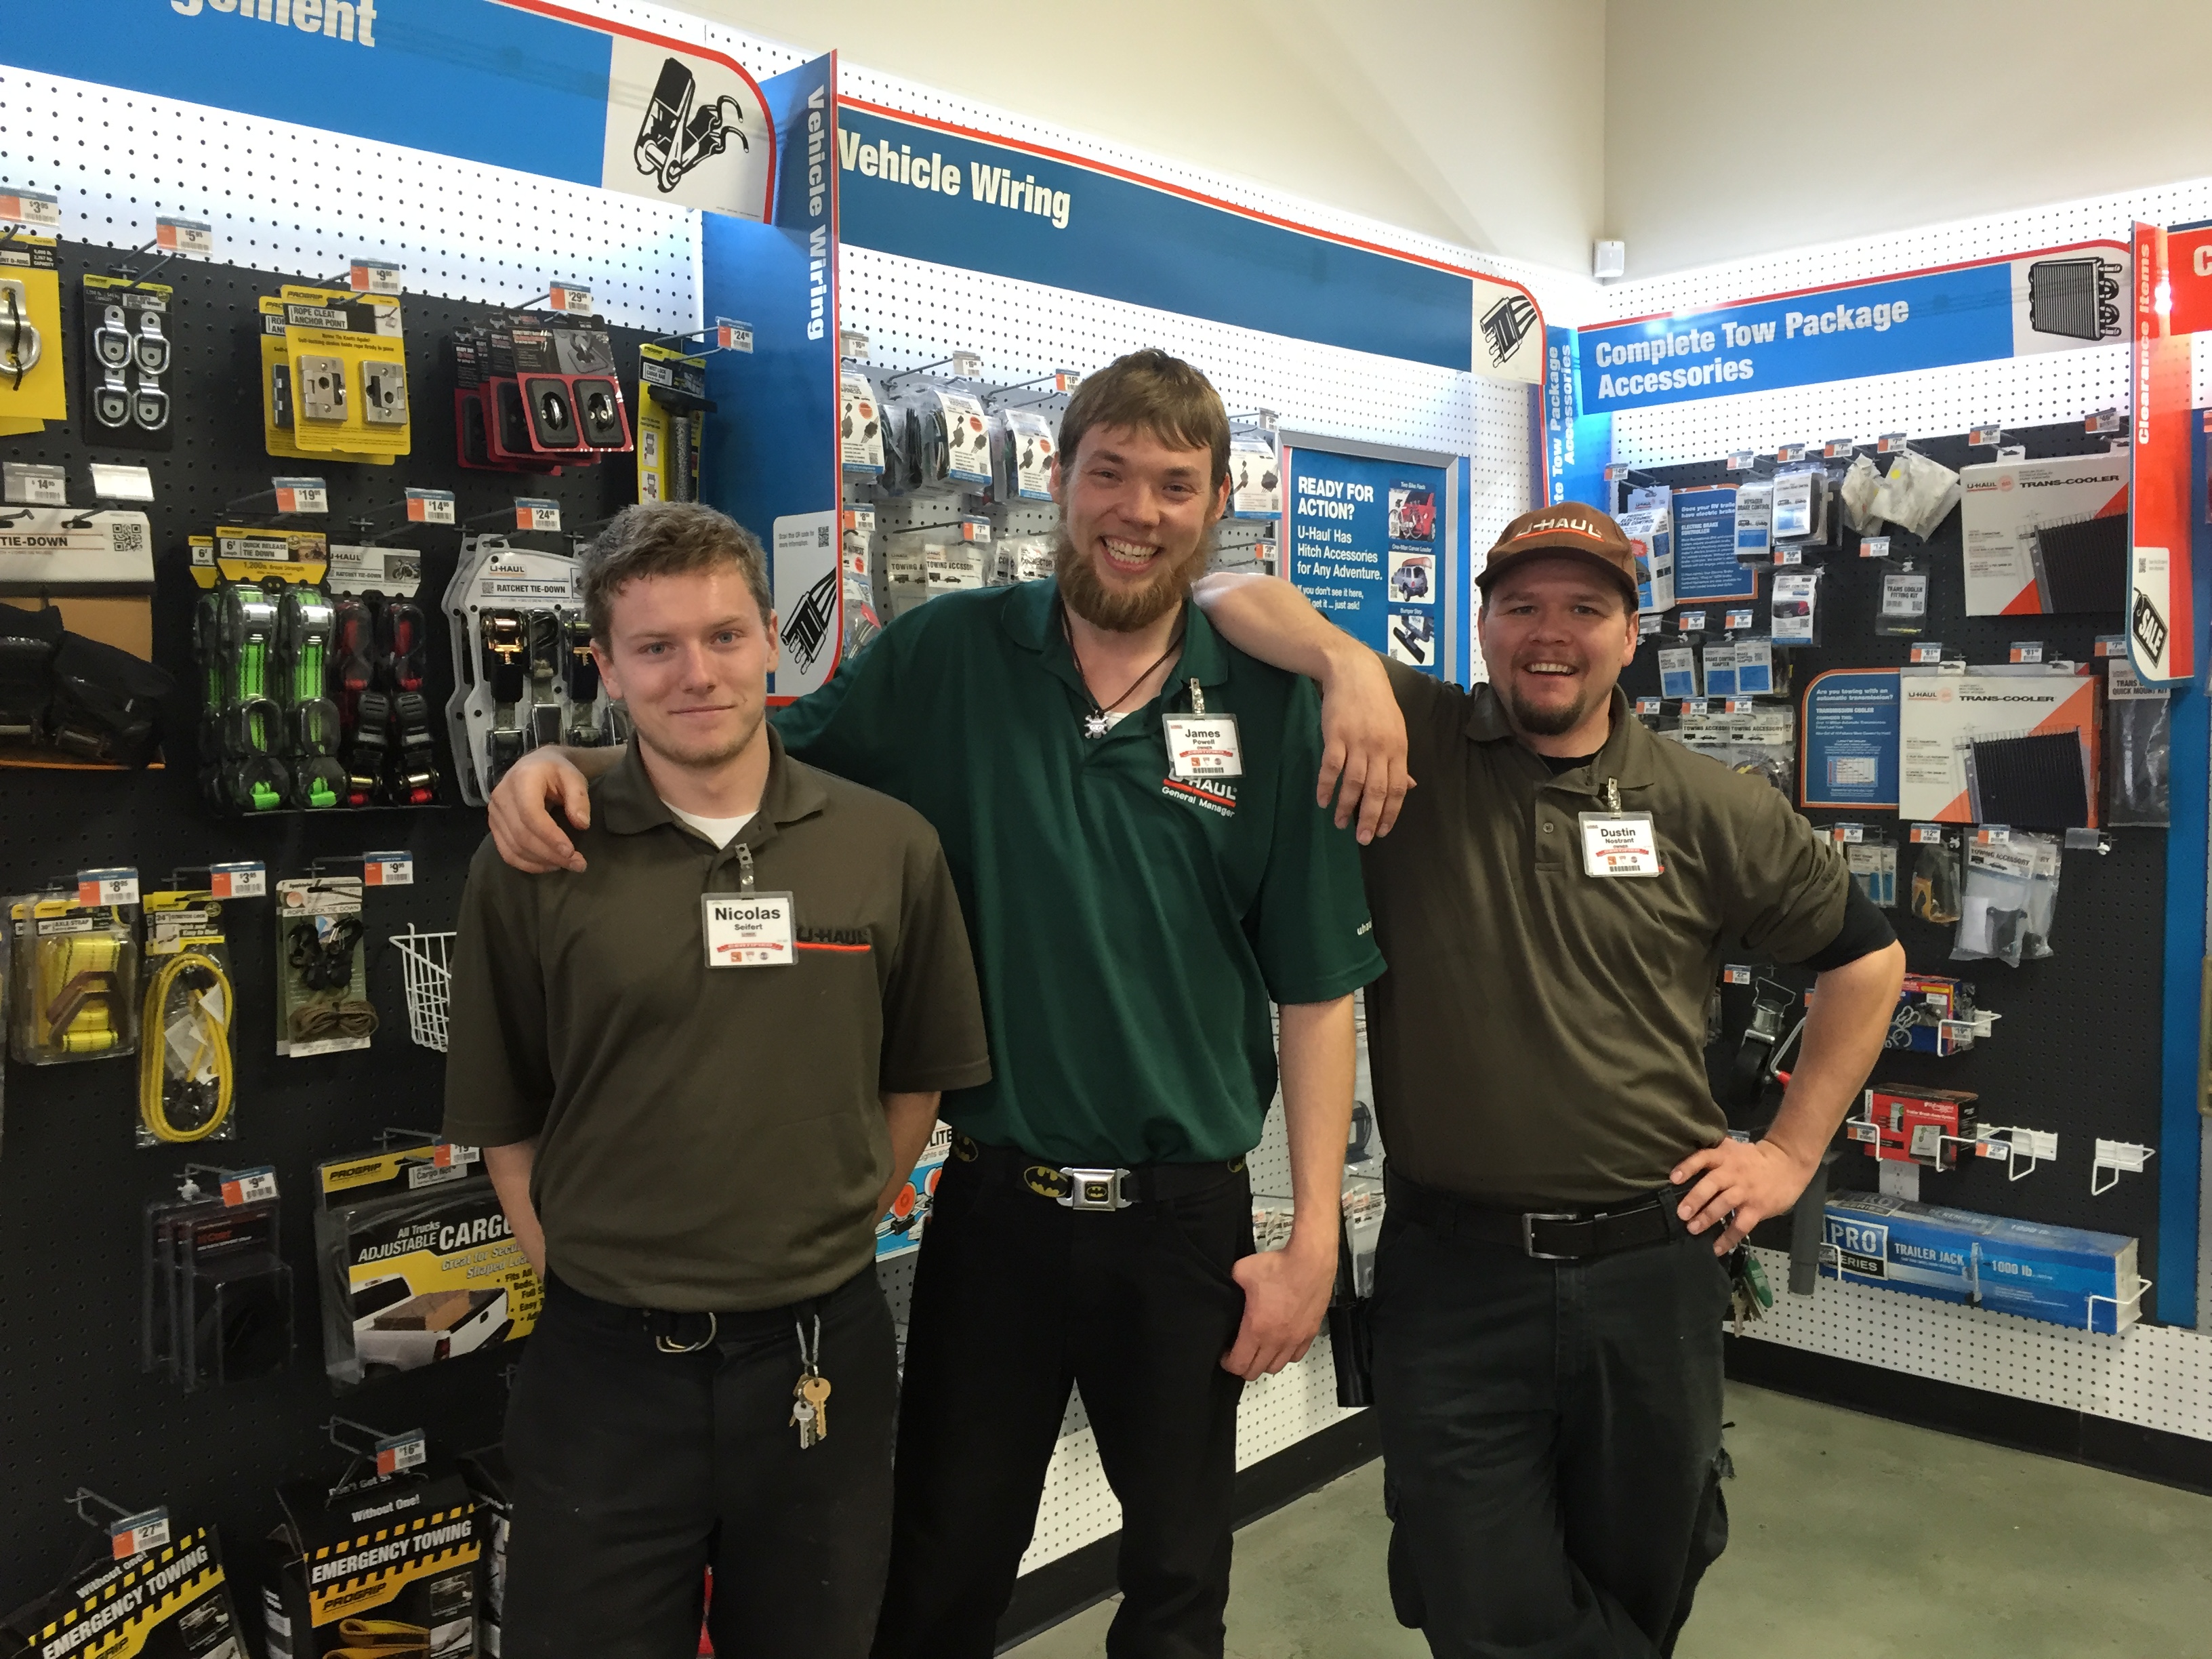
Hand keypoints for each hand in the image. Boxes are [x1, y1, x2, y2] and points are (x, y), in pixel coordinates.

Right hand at [488, 749, 592, 872]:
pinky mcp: (494, 826)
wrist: (536, 765)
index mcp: (521, 779)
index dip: (550, 836)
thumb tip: (582, 824)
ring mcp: (494, 813)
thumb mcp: (574, 777)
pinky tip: (548, 865)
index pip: (531, 814)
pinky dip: (527, 864)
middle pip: (522, 834)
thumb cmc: (557, 771)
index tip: (571, 852)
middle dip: (550, 854)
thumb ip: (579, 798)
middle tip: (578, 864)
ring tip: (567, 865)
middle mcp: (501, 796)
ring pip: (514, 847)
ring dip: (541, 862)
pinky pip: (507, 852)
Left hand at [1222, 1243, 1335, 1379]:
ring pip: (1276, 1367)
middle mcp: (1276, 1340)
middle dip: (1244, 1366)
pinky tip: (1280, 1344)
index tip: (1225, 1355)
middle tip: (1239, 1355)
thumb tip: (1227, 1284)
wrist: (1310, 1262)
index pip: (1238, 1364)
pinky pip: (1296, 1356)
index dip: (1228, 1363)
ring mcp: (1295, 1339)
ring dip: (1264, 1363)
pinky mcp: (1309, 1333)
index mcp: (1256, 1329)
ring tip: (1259, 1351)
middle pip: (1255, 1371)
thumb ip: (1231, 1283)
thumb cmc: (1281, 1266)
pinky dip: (1286, 1355)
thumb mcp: (1241, 1271)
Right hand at [1316, 648, 1413, 843]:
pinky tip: (1323, 801)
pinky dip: (1327, 786)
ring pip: (1354, 782)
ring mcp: (1357, 741)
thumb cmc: (1376, 703)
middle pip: (1377, 790)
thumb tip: (1410, 787)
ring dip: (1347, 806)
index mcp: (1398, 749)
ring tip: (1340, 824)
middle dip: (1371, 818)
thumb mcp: (1396, 730)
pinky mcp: (1336, 735)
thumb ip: (1399, 761)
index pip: (1398, 788)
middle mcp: (1380, 748)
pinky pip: (1331, 766)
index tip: (1383, 832)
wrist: (1354, 672)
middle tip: (1363, 839)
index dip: (1391, 812)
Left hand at [1671, 1138, 1816, 1253]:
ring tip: (1693, 1229)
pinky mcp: (1757, 1208)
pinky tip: (1716, 1249)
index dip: (1688, 1167)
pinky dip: (1728, 1238)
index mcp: (1724, 1156)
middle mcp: (1733, 1172)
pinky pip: (1741, 1225)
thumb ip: (1713, 1156)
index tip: (1673, 1179)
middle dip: (1695, 1198)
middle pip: (1712, 1183)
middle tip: (1681, 1213)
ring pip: (1724, 1204)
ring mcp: (1745, 1191)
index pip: (1703, 1158)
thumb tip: (1683, 1165)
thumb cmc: (1753, 1158)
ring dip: (1707, 1217)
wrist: (1787, 1164)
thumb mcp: (1732, 1149)